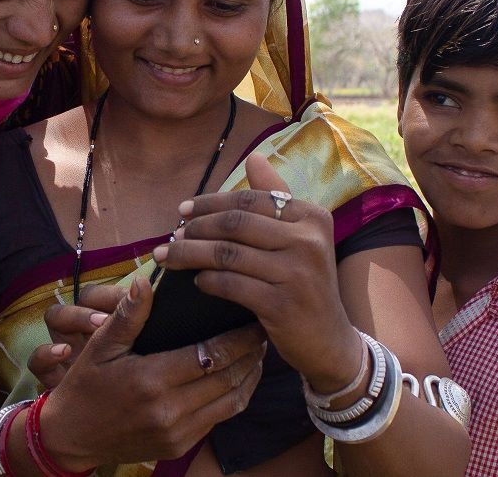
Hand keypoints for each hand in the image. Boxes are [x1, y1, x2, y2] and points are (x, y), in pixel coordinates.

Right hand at [42, 277, 267, 469]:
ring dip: (250, 376)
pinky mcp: (180, 446)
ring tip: (258, 353)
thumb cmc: (85, 386)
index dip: (239, 337)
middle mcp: (169, 409)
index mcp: (151, 379)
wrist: (71, 437)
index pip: (211, 354)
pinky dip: (235, 397)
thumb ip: (128, 316)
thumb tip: (146, 281)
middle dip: (251, 353)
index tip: (253, 319)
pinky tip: (238, 378)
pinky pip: (219, 419)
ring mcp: (177, 432)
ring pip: (232, 402)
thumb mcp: (100, 347)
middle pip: (229, 377)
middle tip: (263, 330)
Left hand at [156, 154, 363, 392]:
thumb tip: (254, 156)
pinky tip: (196, 281)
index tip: (183, 210)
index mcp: (312, 217)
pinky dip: (207, 281)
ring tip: (168, 257)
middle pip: (236, 225)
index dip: (211, 203)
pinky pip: (231, 285)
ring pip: (228, 254)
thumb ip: (277, 197)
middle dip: (195, 228)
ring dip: (190, 254)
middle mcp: (309, 241)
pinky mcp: (283, 306)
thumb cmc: (306, 283)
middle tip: (171, 235)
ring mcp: (297, 274)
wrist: (329, 340)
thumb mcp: (300, 237)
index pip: (250, 201)